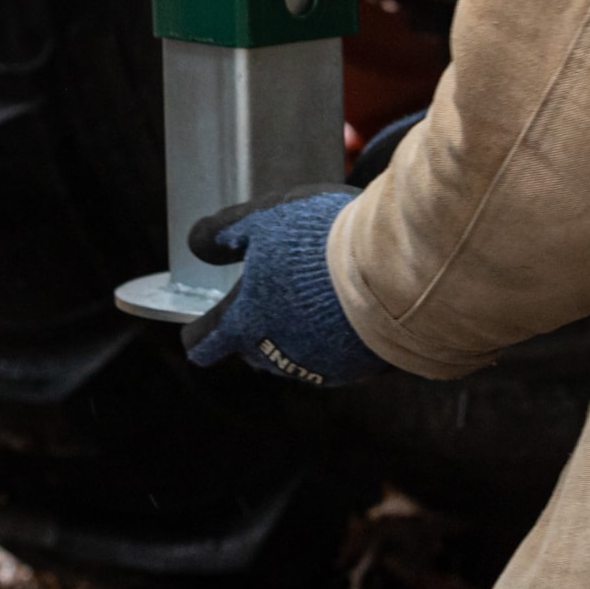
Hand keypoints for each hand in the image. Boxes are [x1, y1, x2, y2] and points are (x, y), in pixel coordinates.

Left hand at [180, 186, 384, 385]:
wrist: (393, 267)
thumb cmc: (318, 241)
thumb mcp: (261, 220)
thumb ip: (222, 233)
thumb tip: (196, 245)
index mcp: (248, 322)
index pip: (207, 344)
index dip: (200, 339)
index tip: (197, 338)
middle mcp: (280, 354)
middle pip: (253, 351)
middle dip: (252, 331)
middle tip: (263, 302)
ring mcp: (321, 366)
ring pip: (294, 355)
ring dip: (294, 334)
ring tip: (307, 301)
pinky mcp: (359, 368)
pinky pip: (336, 356)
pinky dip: (332, 338)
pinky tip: (342, 312)